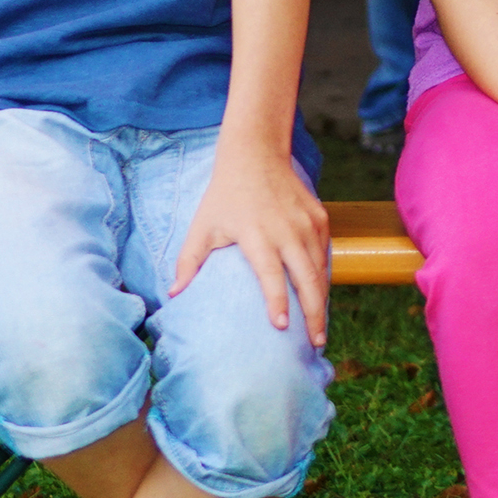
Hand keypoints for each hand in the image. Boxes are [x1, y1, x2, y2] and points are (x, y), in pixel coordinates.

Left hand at [170, 141, 330, 346]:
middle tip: (315, 343)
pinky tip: (320, 295)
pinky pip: (324, 252)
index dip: (277, 301)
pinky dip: (323, 276)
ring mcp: (307, 223)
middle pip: (307, 278)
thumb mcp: (203, 226)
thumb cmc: (224, 195)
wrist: (256, 154)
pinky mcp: (320, 217)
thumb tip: (173, 295)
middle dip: (313, 313)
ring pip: (320, 268)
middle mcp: (287, 230)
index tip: (281, 326)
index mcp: (257, 235)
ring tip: (319, 327)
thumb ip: (189, 261)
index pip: (271, 275)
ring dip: (321, 299)